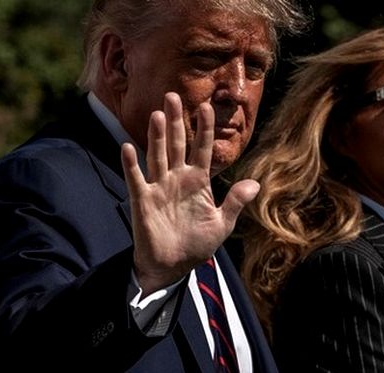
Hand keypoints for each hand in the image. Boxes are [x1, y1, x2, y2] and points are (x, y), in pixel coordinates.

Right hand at [123, 93, 258, 293]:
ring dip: (156, 136)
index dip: (204, 128)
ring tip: (157, 114)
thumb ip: (236, 202)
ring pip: (158, 156)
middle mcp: (177, 179)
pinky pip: (136, 179)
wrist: (173, 267)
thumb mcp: (222, 224)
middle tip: (173, 95)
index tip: (208, 106)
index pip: (202, 149)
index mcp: (198, 182)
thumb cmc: (197, 245)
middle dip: (177, 121)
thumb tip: (255, 184)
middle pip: (177, 144)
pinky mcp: (143, 201)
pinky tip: (127, 147)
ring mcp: (159, 188)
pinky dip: (131, 165)